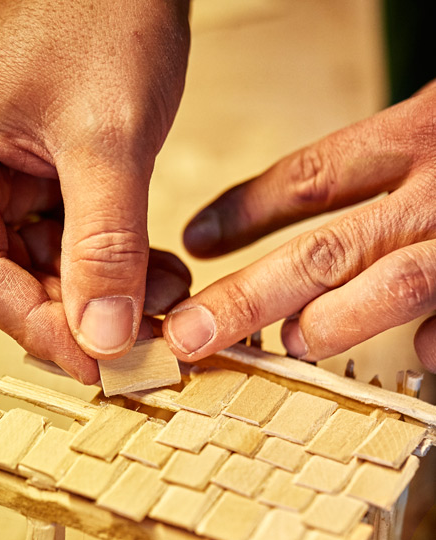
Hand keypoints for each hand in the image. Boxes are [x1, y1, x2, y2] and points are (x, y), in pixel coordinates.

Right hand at [0, 0, 190, 382]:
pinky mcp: (41, 183)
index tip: (98, 366)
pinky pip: (70, 249)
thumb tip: (103, 335)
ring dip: (103, 296)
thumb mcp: (108, 138)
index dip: (38, 328)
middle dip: (75, 315)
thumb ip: (105, 244)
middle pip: (7, 283)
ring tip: (161, 300)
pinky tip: (156, 274)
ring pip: (43, 274)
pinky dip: (113, 268)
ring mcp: (0, 181)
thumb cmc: (103, 13)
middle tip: (137, 344)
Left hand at [163, 81, 435, 372]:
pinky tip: (416, 356)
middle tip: (191, 333)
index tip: (193, 241)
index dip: (245, 214)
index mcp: (415, 135)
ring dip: (332, 323)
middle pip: (327, 249)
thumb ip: (369, 162)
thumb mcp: (431, 119)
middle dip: (249, 298)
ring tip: (290, 342)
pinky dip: (435, 342)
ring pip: (392, 288)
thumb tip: (261, 214)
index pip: (313, 177)